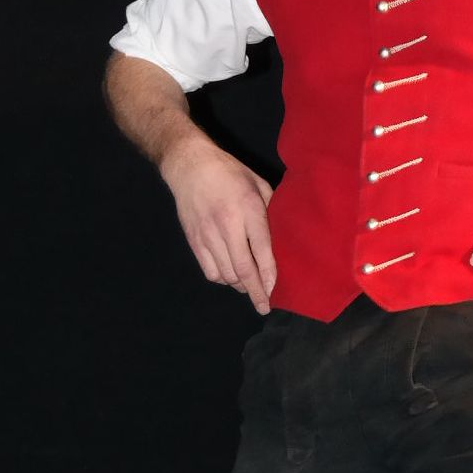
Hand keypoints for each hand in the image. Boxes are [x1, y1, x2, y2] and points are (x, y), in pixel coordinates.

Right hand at [161, 138, 276, 313]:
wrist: (189, 165)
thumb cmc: (230, 173)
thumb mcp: (258, 184)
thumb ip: (271, 211)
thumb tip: (283, 238)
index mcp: (248, 208)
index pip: (262, 251)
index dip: (270, 276)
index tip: (277, 292)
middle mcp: (227, 225)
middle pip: (244, 270)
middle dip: (256, 292)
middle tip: (265, 306)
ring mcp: (208, 235)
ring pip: (227, 274)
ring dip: (241, 286)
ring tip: (251, 288)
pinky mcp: (194, 241)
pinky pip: (210, 272)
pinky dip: (223, 279)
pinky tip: (231, 276)